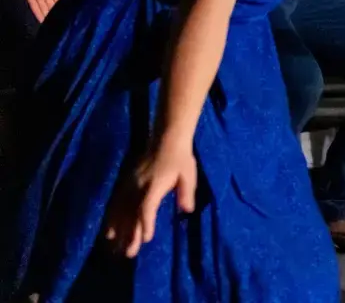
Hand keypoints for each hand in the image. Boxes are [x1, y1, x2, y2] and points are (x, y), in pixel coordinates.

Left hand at [15, 0, 71, 21]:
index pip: (61, 0)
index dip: (65, 7)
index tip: (72, 16)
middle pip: (52, 7)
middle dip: (57, 15)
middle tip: (64, 25)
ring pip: (44, 9)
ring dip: (48, 17)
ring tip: (55, 28)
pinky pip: (34, 6)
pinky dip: (38, 14)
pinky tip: (43, 22)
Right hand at [104, 138, 196, 257]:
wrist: (165, 139)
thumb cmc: (181, 159)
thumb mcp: (189, 174)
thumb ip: (187, 192)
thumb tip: (187, 210)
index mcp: (154, 184)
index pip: (147, 206)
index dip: (146, 223)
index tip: (147, 238)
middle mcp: (138, 186)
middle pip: (131, 213)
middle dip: (130, 234)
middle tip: (129, 253)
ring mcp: (129, 184)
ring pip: (120, 209)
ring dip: (117, 228)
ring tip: (114, 246)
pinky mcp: (125, 182)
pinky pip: (114, 202)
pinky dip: (110, 216)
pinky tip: (108, 228)